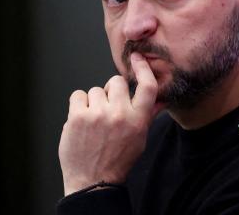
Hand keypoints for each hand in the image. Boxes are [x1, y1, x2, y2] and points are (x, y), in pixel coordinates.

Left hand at [59, 53, 158, 194]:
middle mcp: (120, 114)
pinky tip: (82, 118)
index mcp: (138, 119)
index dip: (143, 68)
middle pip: (116, 82)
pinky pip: (78, 95)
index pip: (147, 86)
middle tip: (109, 107)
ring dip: (94, 101)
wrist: (94, 180)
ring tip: (94, 119)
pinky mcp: (77, 117)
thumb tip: (161, 99)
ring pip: (95, 90)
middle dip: (112, 91)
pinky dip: (78, 105)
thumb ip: (148, 115)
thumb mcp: (140, 137)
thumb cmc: (118, 159)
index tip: (137, 59)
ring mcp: (97, 115)